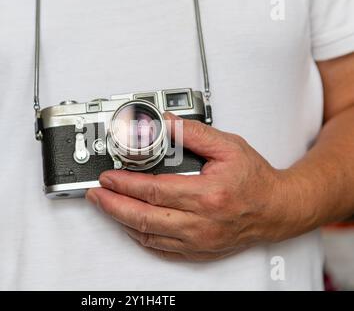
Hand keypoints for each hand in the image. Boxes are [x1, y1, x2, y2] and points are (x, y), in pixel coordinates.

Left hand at [85, 113, 303, 260]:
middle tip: (97, 195)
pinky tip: (130, 225)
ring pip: (148, 235)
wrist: (276, 208)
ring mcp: (198, 241)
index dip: (125, 184)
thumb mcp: (228, 147)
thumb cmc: (255, 180)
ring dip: (122, 221)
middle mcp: (201, 222)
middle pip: (143, 217)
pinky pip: (161, 249)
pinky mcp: (198, 250)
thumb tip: (166, 122)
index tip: (108, 177)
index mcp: (207, 195)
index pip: (154, 191)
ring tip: (107, 206)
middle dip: (113, 205)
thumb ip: (192, 133)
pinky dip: (140, 236)